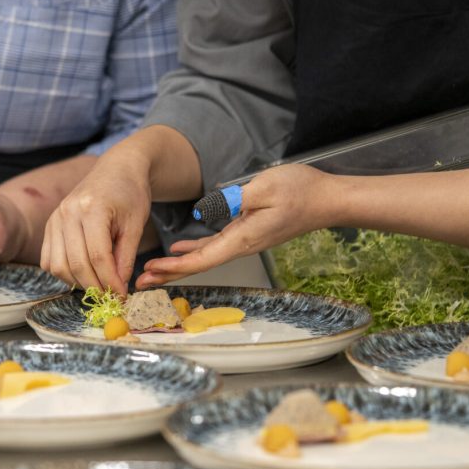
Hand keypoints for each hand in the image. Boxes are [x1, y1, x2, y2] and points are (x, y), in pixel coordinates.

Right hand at [40, 156, 151, 294]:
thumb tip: (117, 287)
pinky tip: (83, 273)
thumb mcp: (136, 225)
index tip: (121, 295)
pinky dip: (63, 273)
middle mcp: (67, 213)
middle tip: (111, 296)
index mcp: (92, 209)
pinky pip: (48, 260)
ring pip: (58, 266)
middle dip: (95, 286)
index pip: (97, 256)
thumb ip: (125, 257)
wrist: (116, 170)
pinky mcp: (49, 224)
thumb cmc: (130, 194)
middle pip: (76, 264)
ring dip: (78, 282)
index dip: (109, 281)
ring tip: (98, 285)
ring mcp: (55, 218)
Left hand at [138, 164, 335, 287]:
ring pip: (205, 258)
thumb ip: (235, 199)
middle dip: (168, 274)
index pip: (203, 259)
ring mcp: (245, 241)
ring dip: (177, 265)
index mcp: (243, 238)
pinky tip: (180, 250)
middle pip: (199, 265)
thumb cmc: (301, 191)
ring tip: (152, 271)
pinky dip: (194, 251)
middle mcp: (242, 245)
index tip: (151, 271)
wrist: (328, 199)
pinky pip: (215, 247)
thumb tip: (206, 210)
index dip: (175, 267)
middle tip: (140, 282)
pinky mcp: (248, 233)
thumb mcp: (265, 187)